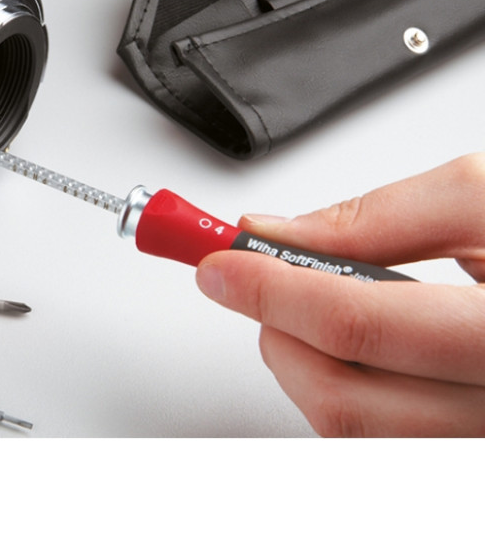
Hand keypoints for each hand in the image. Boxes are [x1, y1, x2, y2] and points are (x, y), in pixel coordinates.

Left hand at [196, 153, 484, 436]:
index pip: (366, 328)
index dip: (274, 289)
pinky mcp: (461, 457)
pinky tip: (354, 350)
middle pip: (349, 404)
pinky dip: (343, 396)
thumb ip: (379, 218)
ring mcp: (480, 445)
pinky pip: (382, 447)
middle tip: (257, 281)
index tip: (218, 263)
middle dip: (278, 333)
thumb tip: (278, 234)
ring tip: (308, 308)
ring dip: (302, 366)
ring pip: (357, 438)